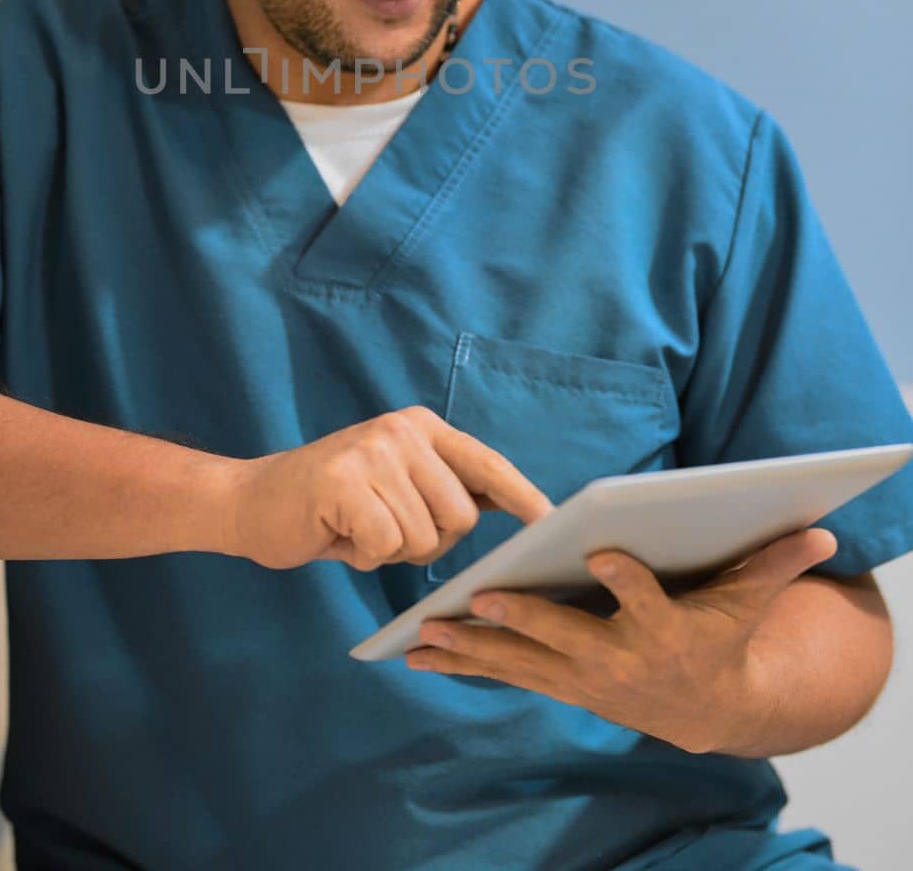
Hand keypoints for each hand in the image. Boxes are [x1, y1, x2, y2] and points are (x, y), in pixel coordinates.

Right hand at [223, 405, 552, 570]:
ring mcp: (373, 451)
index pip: (487, 463)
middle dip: (428, 542)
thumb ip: (446, 489)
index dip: (522, 497)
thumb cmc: (333, 505)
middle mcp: (402, 430)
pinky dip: (364, 555)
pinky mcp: (345, 480)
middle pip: (461, 516)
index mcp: (421, 427)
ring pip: (423, 538)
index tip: (552, 524)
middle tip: (382, 530)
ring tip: (356, 527)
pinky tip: (338, 533)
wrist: (252, 501)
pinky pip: (385, 544)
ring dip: (390, 551)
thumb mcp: (396, 484)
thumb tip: (515, 511)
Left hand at [407, 525, 838, 753]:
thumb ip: (773, 563)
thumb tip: (820, 530)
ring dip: (470, 650)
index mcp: (663, 629)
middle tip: (477, 601)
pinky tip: (421, 653)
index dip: (626, 579)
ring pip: (521, 663)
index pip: (643, 599)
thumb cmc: (721, 634)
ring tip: (420, 635)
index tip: (603, 552)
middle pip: (565, 637)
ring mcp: (584, 678)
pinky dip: (465, 665)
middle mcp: (618, 659)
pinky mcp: (561, 683)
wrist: (707, 710)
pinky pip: (506, 674)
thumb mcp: (747, 600)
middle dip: (521, 621)